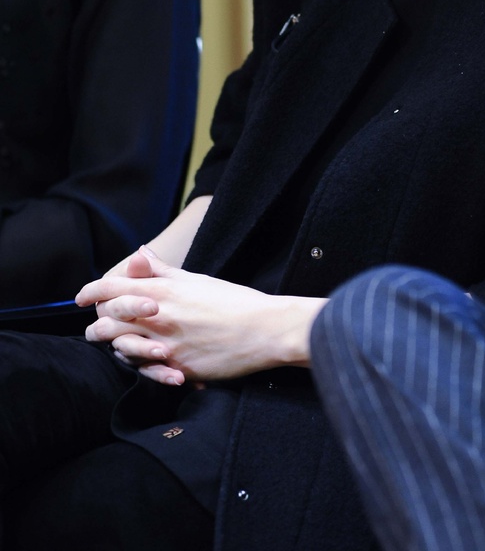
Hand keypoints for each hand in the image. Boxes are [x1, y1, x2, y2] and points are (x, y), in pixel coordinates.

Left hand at [76, 247, 325, 386]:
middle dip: (96, 325)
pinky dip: (141, 366)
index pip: (113, 287)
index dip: (91, 290)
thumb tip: (140, 253)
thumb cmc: (233, 300)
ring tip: (115, 347)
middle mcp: (160, 316)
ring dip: (114, 347)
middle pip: (109, 320)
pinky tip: (143, 363)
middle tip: (95, 327)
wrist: (265, 328)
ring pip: (121, 348)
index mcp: (164, 290)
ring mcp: (168, 344)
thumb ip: (163, 270)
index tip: (81, 297)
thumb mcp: (196, 279)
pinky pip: (146, 371)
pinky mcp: (178, 367)